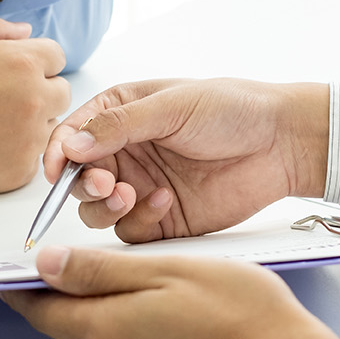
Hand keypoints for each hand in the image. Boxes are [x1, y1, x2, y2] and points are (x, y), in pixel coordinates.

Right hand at [0, 18, 69, 192]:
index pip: (57, 57)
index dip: (34, 60)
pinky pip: (33, 156)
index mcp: (23, 63)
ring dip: (31, 122)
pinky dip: (16, 151)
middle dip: (39, 90)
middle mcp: (34, 101)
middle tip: (1, 98)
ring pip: (50, 126)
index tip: (11, 71)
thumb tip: (28, 32)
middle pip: (61, 92)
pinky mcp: (19, 170)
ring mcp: (29, 139)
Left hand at [0, 245, 339, 338]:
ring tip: (184, 316)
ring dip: (132, 336)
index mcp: (103, 332)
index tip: (17, 279)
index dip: (28, 292)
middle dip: (104, 308)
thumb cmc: (243, 318)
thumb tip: (46, 265)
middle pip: (84, 333)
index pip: (42, 312)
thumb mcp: (169, 271)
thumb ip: (101, 271)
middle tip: (153, 284)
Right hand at [44, 79, 329, 242]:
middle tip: (105, 183)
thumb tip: (70, 143)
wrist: (282, 143)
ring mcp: (141, 187)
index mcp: (120, 115)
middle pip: (78, 179)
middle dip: (83, 185)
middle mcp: (125, 153)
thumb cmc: (233, 109)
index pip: (71, 137)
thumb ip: (118, 126)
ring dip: (103, 206)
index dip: (58, 155)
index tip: (57, 171)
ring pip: (96, 210)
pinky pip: (130, 232)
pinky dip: (138, 221)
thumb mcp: (171, 106)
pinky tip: (165, 201)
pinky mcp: (162, 219)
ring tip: (130, 194)